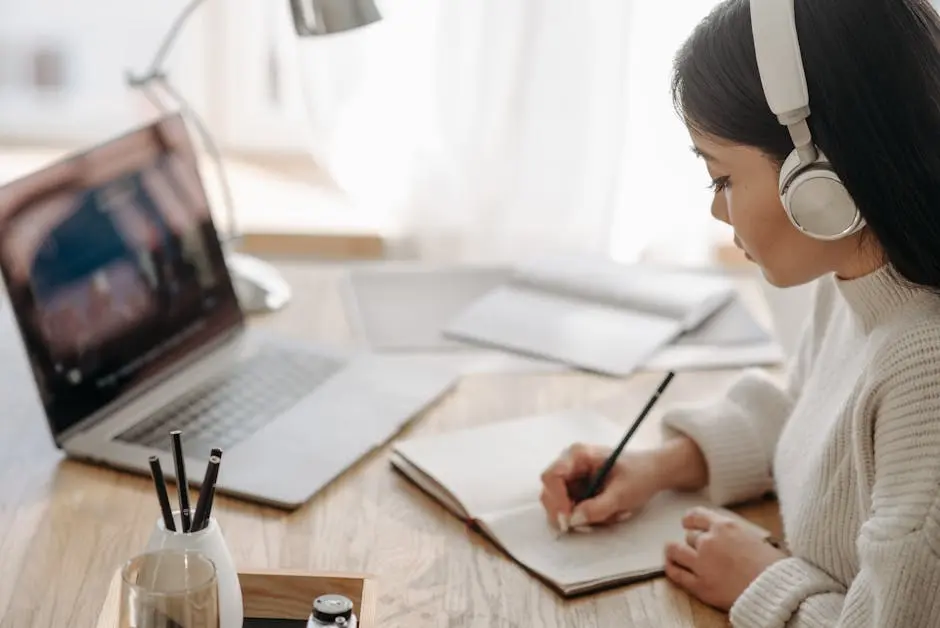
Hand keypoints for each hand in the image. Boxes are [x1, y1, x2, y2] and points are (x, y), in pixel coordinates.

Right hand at [539, 443, 665, 531]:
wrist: (653, 472)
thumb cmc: (640, 475)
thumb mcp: (623, 493)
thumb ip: (598, 507)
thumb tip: (573, 520)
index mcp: (578, 455)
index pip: (551, 476)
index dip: (556, 499)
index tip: (569, 519)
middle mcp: (570, 464)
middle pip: (550, 492)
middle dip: (566, 512)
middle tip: (587, 526)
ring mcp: (572, 477)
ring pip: (559, 504)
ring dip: (578, 517)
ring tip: (607, 517)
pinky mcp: (577, 490)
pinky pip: (570, 509)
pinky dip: (585, 517)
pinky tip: (606, 515)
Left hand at [664, 507, 787, 610]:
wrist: (777, 592)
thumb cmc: (774, 567)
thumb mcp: (755, 539)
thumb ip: (736, 536)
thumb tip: (730, 537)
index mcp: (726, 527)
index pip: (697, 516)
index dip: (689, 519)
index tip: (686, 522)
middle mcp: (709, 541)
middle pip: (690, 537)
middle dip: (693, 542)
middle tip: (696, 548)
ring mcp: (702, 563)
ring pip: (676, 551)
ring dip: (674, 551)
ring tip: (672, 553)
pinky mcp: (699, 585)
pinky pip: (677, 574)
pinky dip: (672, 569)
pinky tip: (671, 568)